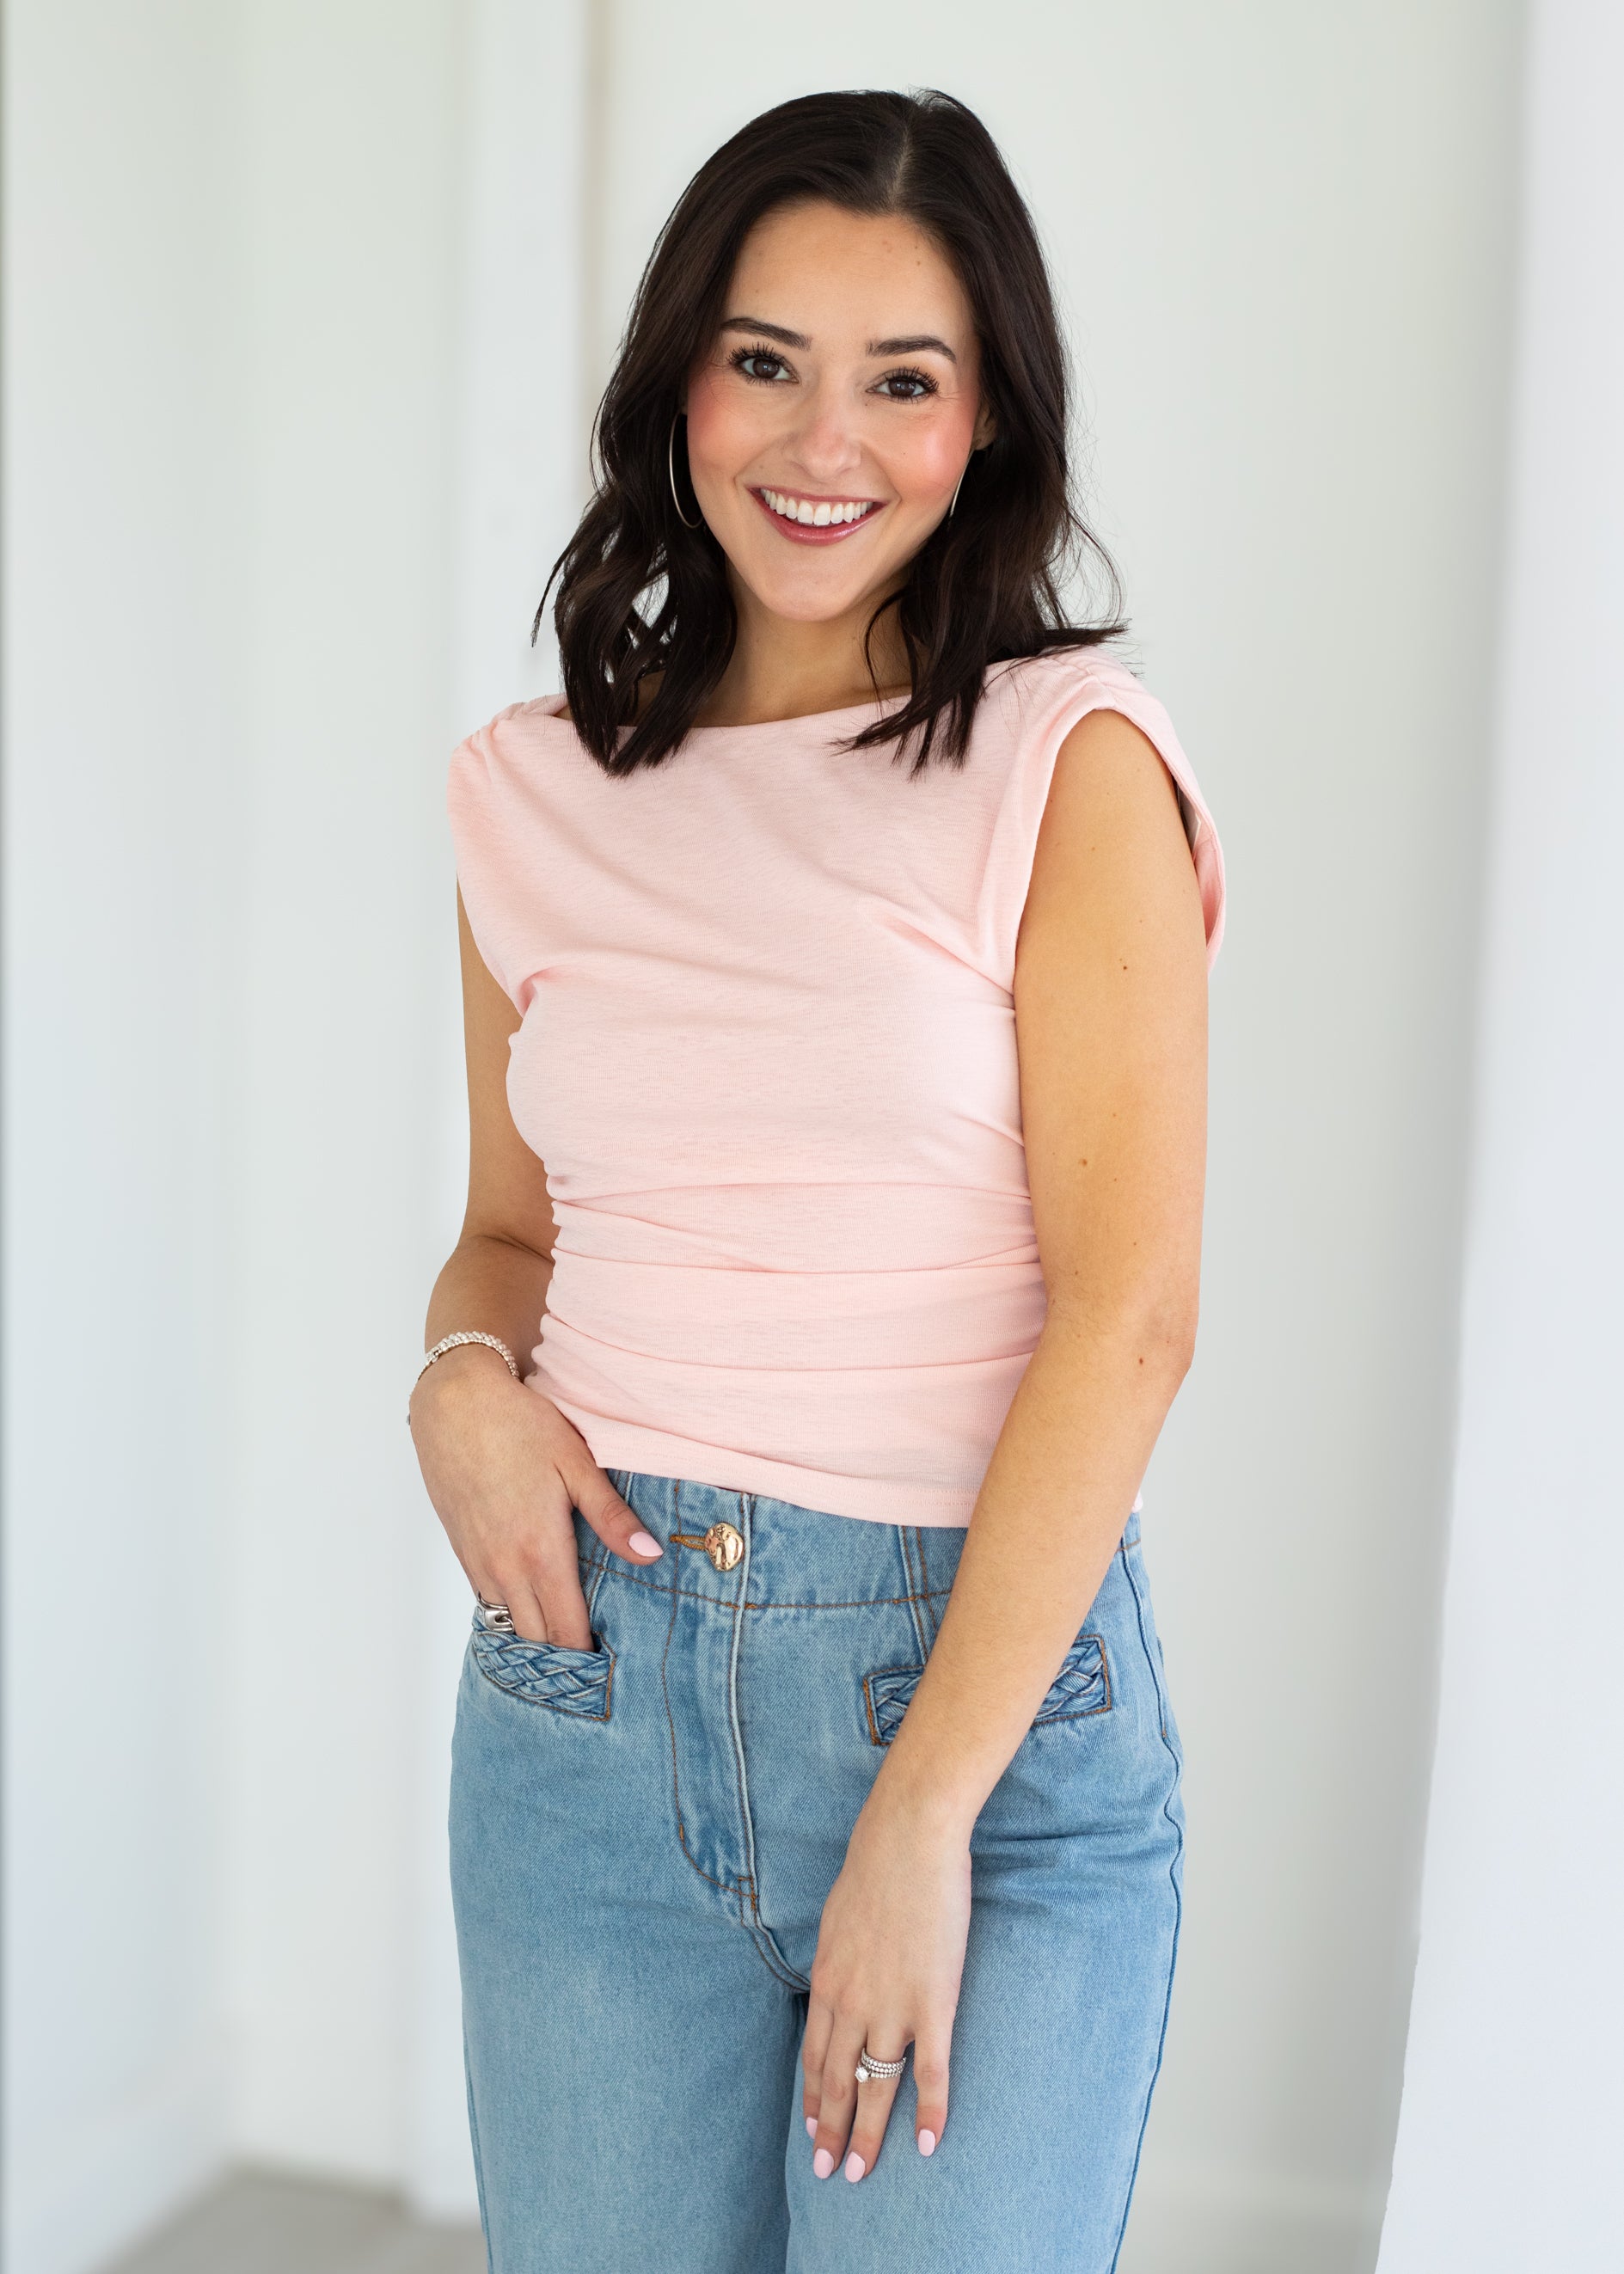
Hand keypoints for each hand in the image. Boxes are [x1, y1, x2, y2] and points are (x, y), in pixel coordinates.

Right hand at [408, 1344, 661, 1644]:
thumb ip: (611, 1516)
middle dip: (563, 1659)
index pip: (566, 1629)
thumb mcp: (576, 1463)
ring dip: (534, 1639)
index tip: (610, 1672)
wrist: (454, 1403)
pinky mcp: (462, 1550)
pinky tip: (531, 1611)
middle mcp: (505, 1566)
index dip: (587, 1657)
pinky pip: (487, 1601)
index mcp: (541, 1550)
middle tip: (593, 1671)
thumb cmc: (519, 1425)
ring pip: (508, 1624)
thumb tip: (650, 1554)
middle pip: (536, 1638)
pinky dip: (511, 1614)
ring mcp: (479, 1561)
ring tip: (565, 1651)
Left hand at [802, 1790, 969, 2180]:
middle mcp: (851, 2004)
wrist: (907, 1840)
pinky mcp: (933, 2003)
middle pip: (837, 2082)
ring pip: (875, 2088)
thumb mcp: (837, 1919)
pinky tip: (926, 2144)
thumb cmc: (875, 1869)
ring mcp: (891, 2007)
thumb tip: (838, 1980)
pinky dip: (927, 2112)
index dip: (813, 2098)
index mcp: (827, 1982)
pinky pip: (930, 2072)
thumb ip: (838, 1958)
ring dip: (867, 2135)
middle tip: (828, 2172)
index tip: (811, 2131)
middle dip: (830, 2131)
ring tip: (861, 2172)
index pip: (815, 2056)